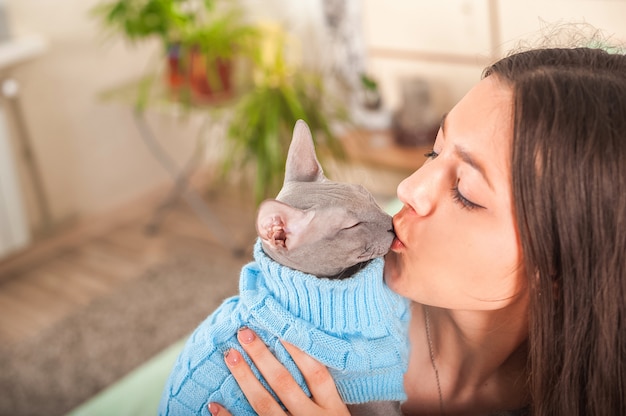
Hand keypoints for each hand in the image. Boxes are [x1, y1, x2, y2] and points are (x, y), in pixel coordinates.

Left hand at [208, 327, 349, 415]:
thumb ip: (324, 398)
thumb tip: (301, 358)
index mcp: (334, 411)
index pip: (317, 374)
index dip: (299, 350)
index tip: (280, 330)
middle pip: (285, 382)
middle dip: (262, 356)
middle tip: (244, 333)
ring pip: (264, 403)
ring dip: (244, 377)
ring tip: (230, 356)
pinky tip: (214, 405)